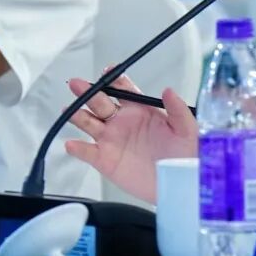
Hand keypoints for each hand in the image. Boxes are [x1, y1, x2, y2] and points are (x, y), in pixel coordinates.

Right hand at [65, 73, 197, 203]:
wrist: (178, 183)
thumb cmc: (184, 154)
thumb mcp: (186, 129)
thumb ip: (177, 109)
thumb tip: (168, 90)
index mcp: (141, 111)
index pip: (124, 90)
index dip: (114, 79)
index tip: (108, 72)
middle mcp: (122, 122)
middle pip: (100, 103)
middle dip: (88, 92)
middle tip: (77, 84)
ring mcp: (112, 140)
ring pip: (89, 123)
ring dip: (78, 115)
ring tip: (69, 108)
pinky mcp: (105, 160)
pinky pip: (87, 152)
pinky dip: (77, 148)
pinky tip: (72, 144)